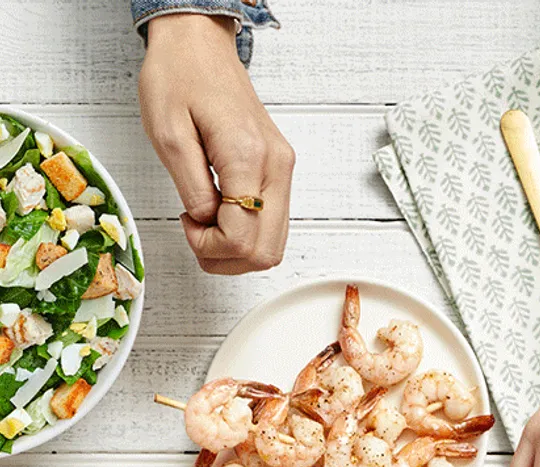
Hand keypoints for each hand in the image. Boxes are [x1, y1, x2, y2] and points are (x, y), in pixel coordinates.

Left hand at [138, 14, 293, 273]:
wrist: (200, 46)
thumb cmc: (179, 78)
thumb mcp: (168, 133)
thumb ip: (190, 186)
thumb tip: (206, 222)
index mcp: (249, 157)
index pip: (243, 238)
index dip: (209, 247)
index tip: (186, 222)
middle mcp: (277, 167)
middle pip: (267, 252)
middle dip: (225, 257)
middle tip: (195, 232)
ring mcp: (283, 169)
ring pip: (274, 245)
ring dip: (236, 250)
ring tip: (205, 223)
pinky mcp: (280, 169)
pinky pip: (273, 223)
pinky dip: (246, 233)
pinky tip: (219, 214)